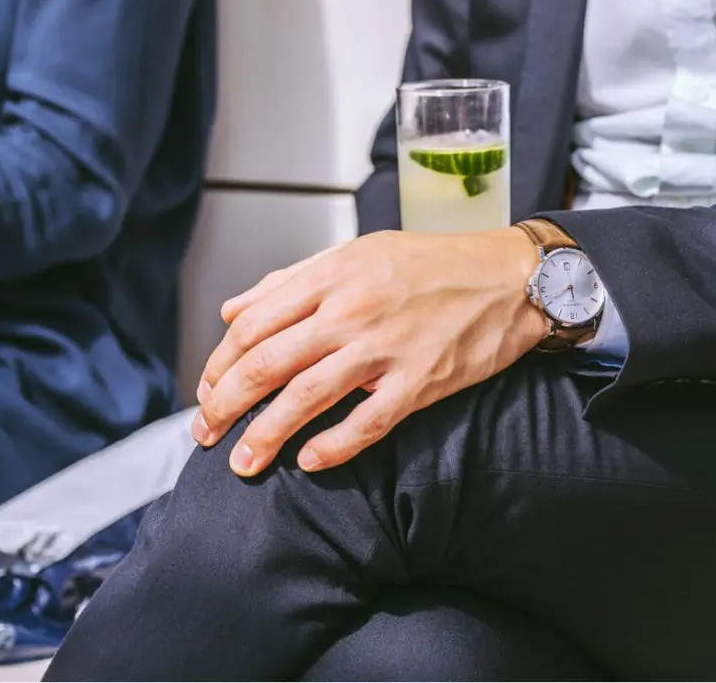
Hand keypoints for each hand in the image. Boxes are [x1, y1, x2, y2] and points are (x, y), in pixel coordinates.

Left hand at [192, 228, 545, 475]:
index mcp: (332, 276)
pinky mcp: (420, 381)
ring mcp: (385, 347)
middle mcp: (351, 310)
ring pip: (306, 397)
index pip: (252, 326)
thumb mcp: (359, 253)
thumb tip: (234, 310)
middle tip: (206, 434)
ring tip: (243, 463)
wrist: (509, 278)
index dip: (218, 364)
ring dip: (265, 435)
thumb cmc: (435, 264)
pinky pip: (367, 423)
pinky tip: (309, 461)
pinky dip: (333, 447)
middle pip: (266, 364)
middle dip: (224, 406)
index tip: (207, 391)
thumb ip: (293, 281)